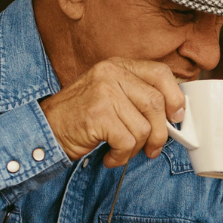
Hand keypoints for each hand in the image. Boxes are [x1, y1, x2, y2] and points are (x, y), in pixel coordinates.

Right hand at [39, 58, 185, 167]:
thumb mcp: (111, 96)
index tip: (177, 117)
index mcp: (117, 66)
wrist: (45, 130)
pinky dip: (122, 157)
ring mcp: (103, 92)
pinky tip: (110, 157)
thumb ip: (138, 98)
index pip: (160, 72)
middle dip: (159, 134)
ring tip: (121, 152)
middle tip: (152, 149)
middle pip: (156, 104)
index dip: (175, 96)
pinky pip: (127, 142)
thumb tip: (175, 115)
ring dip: (136, 149)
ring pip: (143, 128)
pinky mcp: (97, 114)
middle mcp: (110, 73)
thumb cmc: (81, 117)